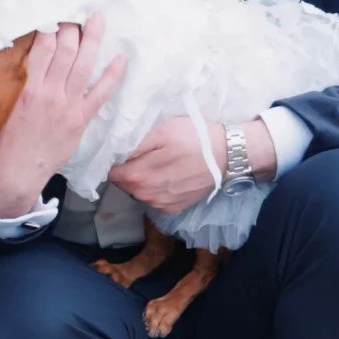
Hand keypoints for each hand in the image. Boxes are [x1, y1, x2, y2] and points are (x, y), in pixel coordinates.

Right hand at [0, 15, 128, 217]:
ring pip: (86, 64)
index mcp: (26, 88)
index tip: (51, 12)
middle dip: (72, 27)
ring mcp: (69, 106)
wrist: (14, 177)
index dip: (48, 26)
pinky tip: (120, 56)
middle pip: (66, 49)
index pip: (42, 47)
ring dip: (94, 39)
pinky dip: (114, 74)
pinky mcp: (81, 120)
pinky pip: (103, 92)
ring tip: (98, 19)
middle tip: (74, 13)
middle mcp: (50, 93)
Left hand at [109, 118, 223, 212]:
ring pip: (137, 192)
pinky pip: (153, 199)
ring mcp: (160, 204)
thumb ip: (133, 144)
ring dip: (140, 179)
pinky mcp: (174, 208)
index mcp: (138, 176)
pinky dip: (155, 189)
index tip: (121, 149)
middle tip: (141, 153)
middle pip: (123, 183)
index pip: (111, 172)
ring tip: (156, 163)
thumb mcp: (162, 130)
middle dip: (126, 169)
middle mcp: (146, 195)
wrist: (228, 155)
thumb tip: (111, 151)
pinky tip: (167, 175)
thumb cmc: (195, 138)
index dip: (112, 160)